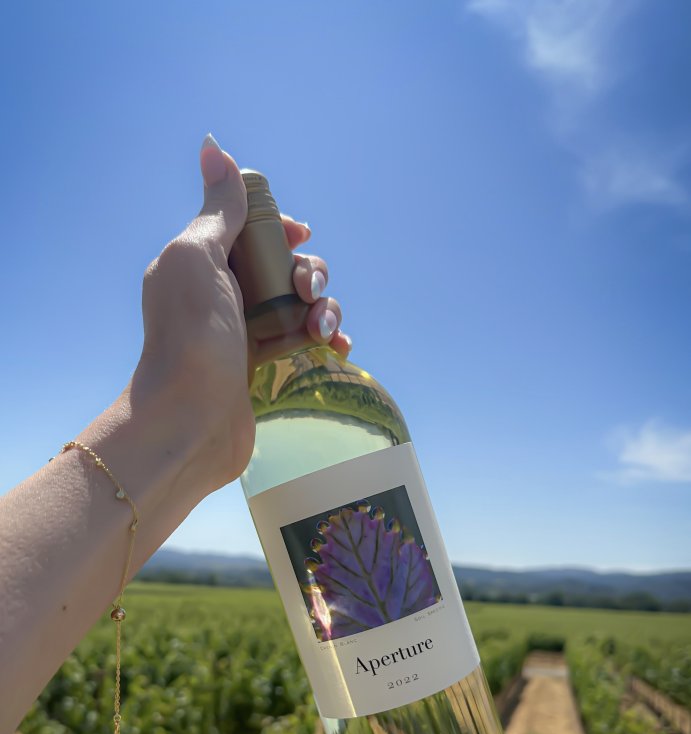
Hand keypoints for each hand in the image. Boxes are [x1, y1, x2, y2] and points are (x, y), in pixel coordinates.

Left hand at [133, 136, 350, 493]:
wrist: (189, 420)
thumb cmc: (191, 336)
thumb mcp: (198, 257)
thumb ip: (218, 209)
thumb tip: (214, 146)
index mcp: (201, 261)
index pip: (251, 229)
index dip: (283, 228)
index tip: (300, 236)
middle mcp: (222, 294)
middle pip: (284, 265)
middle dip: (309, 272)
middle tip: (306, 291)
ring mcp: (244, 333)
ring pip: (300, 304)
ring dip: (324, 307)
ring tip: (322, 329)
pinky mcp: (263, 369)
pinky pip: (304, 341)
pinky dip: (326, 338)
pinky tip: (338, 347)